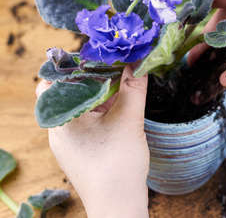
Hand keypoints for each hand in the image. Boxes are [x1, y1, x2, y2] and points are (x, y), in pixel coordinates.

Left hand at [35, 66, 148, 217]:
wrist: (118, 205)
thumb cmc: (117, 165)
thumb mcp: (129, 121)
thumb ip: (134, 88)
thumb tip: (140, 60)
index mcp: (61, 119)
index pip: (53, 80)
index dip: (73, 65)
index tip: (96, 56)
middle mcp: (59, 127)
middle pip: (69, 91)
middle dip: (92, 76)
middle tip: (115, 64)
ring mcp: (69, 139)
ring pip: (81, 105)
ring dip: (99, 92)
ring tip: (121, 80)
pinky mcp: (80, 147)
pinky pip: (87, 119)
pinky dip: (102, 108)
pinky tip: (120, 103)